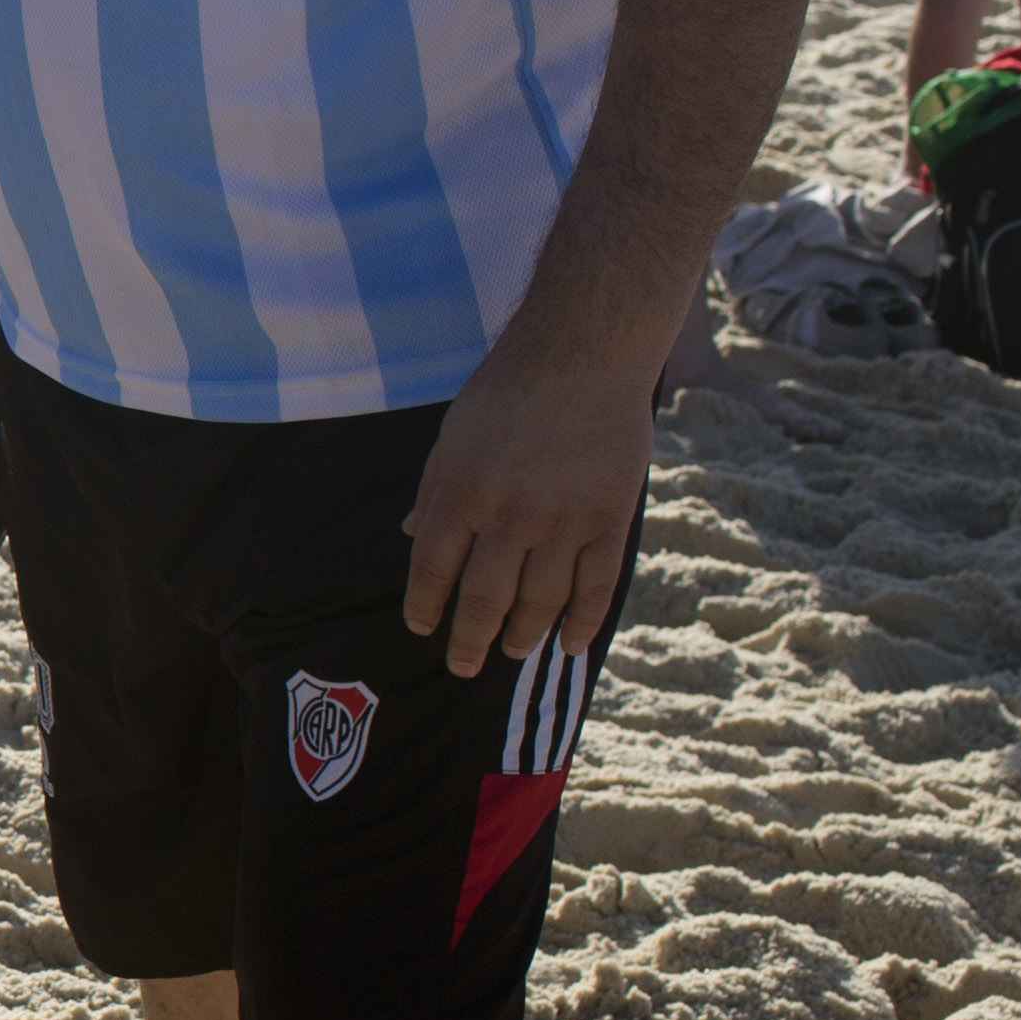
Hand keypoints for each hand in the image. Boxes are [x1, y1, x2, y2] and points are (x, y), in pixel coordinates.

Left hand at [398, 331, 654, 679]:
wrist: (584, 353)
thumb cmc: (507, 391)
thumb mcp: (452, 437)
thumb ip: (434, 492)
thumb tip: (410, 536)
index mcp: (459, 495)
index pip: (431, 571)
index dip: (425, 608)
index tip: (422, 630)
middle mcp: (508, 518)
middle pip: (484, 600)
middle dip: (470, 641)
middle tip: (464, 666)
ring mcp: (563, 523)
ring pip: (540, 603)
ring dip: (524, 636)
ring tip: (513, 652)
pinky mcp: (610, 520)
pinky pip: (597, 588)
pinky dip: (583, 622)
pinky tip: (570, 644)